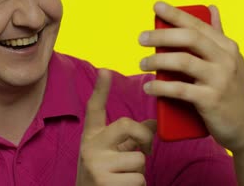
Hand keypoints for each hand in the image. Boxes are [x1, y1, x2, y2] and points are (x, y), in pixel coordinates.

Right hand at [76, 69, 156, 185]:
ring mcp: (96, 165)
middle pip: (127, 125)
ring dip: (139, 172)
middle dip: (144, 137)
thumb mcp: (112, 154)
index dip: (101, 89)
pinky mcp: (105, 183)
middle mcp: (90, 147)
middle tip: (146, 150)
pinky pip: (138, 179)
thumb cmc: (104, 177)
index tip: (106, 70)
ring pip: (139, 159)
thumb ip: (130, 139)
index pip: (94, 109)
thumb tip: (154, 124)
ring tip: (124, 178)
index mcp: (91, 137)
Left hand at [139, 1, 243, 153]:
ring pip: (183, 62)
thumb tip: (211, 7)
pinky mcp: (211, 100)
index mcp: (227, 47)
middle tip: (141, 38)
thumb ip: (218, 35)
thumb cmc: (232, 92)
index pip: (198, 25)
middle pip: (189, 39)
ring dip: (157, 60)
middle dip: (162, 35)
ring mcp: (220, 80)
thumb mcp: (230, 60)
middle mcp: (226, 60)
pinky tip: (148, 87)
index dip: (176, 14)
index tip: (157, 6)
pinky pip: (180, 89)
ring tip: (141, 64)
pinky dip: (160, 87)